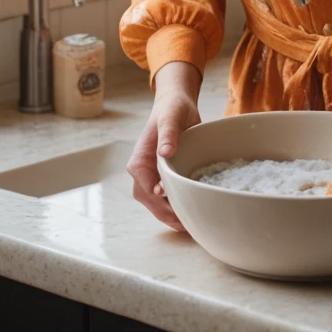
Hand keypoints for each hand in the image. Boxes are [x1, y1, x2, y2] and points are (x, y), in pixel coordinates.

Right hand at [126, 60, 201, 231]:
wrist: (174, 106)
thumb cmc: (172, 110)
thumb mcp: (171, 117)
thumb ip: (168, 133)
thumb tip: (165, 153)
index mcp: (139, 161)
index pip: (148, 189)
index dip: (163, 202)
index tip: (181, 210)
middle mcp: (140, 173)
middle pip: (151, 203)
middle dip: (168, 216)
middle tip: (191, 225)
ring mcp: (149, 178)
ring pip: (155, 206)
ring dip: (171, 217)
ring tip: (191, 226)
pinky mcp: (160, 179)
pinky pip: (162, 201)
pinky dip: (173, 211)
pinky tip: (188, 217)